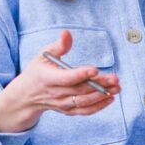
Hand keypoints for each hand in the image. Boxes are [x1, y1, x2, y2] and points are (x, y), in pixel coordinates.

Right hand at [0, 30, 120, 132]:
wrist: (27, 96)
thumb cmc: (37, 71)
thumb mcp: (43, 55)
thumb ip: (58, 45)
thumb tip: (67, 32)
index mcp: (48, 78)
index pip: (66, 78)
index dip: (81, 74)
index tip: (95, 69)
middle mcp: (55, 93)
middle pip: (80, 90)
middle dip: (99, 84)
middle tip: (115, 78)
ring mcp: (62, 104)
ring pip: (84, 102)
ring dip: (102, 96)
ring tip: (117, 88)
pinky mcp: (68, 111)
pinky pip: (84, 111)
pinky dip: (98, 106)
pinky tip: (110, 98)